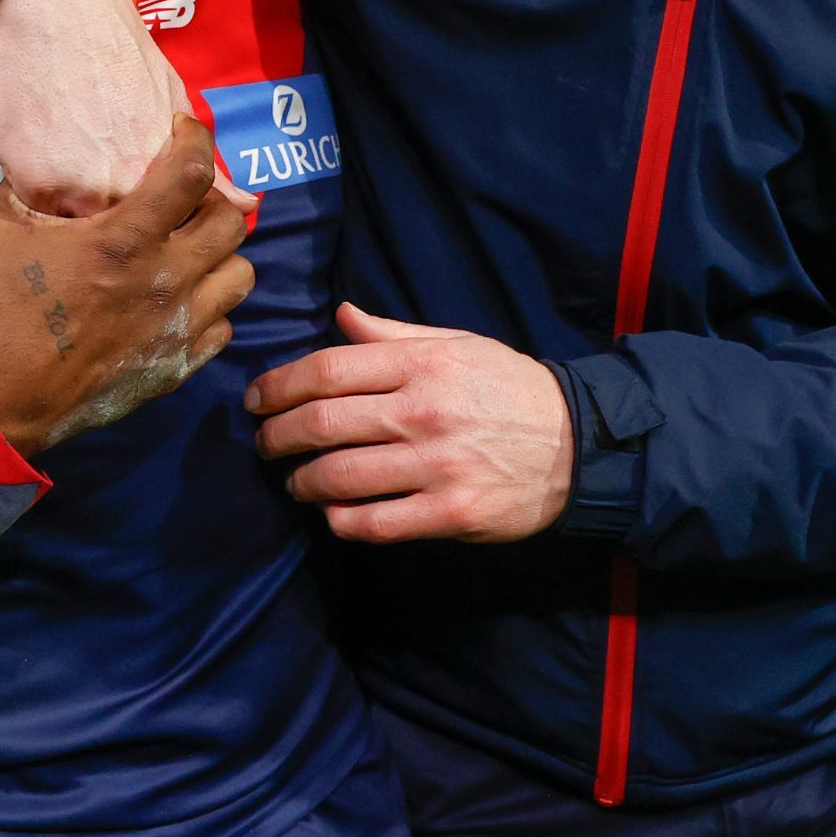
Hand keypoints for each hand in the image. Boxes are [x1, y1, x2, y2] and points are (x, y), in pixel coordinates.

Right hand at [0, 0, 248, 215]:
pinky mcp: (31, 185)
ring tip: (73, 172)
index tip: (143, 202)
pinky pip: (38, 215)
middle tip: (101, 184)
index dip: (154, 225)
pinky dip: (40, 202)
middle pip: (120, 241)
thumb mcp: (174, 106)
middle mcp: (122, 194)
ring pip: (76, 234)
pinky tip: (45, 165)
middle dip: (113, 228)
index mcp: (164, 180)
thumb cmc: (123, 57)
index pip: (167, 235)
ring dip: (76, 221)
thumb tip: (247, 207)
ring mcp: (74, 193)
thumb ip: (205, 168)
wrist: (60, 16)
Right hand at [0, 116, 255, 453]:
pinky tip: (178, 300)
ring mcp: (177, 326)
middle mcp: (164, 279)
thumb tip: (38, 154)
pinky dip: (210, 306)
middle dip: (213, 200)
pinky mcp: (178, 364)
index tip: (182, 132)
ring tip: (189, 251)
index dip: (196, 139)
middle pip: (232, 222)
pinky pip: (224, 324)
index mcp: (124, 239)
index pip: (192, 172)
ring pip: (241, 274)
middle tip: (185, 201)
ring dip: (219, 255)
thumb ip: (26, 184)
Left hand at [249, 304, 573, 543]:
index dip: (279, 386)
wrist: (578, 444)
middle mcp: (423, 411)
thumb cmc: (509, 389)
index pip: (327, 371)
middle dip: (277, 436)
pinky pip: (374, 521)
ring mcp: (436, 465)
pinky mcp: (450, 512)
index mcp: (422, 364)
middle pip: (322, 423)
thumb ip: (394, 335)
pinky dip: (341, 519)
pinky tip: (333, 512)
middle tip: (263, 444)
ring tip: (295, 481)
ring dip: (302, 481)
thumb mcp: (458, 344)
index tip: (257, 400)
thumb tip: (340, 315)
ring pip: (339, 476)